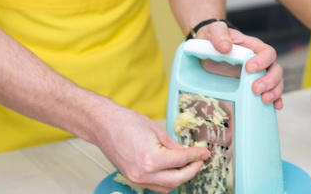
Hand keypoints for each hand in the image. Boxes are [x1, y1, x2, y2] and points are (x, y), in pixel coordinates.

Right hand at [91, 101, 208, 193]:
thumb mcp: (158, 130)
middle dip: (192, 170)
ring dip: (180, 178)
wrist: (105, 126)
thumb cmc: (127, 123)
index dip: (197, 156)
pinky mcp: (132, 180)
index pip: (182, 161)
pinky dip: (167, 180)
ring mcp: (136, 179)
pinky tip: (173, 169)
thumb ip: (174, 146)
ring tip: (188, 165)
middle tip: (200, 160)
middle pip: (177, 180)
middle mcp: (143, 174)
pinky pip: (155, 186)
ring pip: (166, 188)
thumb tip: (189, 154)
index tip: (205, 152)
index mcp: (151, 159)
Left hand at [195, 22, 284, 109]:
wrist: (208, 49)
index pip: (267, 52)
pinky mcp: (255, 85)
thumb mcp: (213, 31)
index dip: (262, 61)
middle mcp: (260, 60)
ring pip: (277, 82)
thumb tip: (225, 47)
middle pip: (276, 69)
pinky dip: (276, 100)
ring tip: (264, 100)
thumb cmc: (214, 38)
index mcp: (253, 46)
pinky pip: (270, 93)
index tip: (249, 68)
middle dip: (269, 80)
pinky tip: (275, 107)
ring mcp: (259, 74)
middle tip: (256, 89)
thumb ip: (219, 34)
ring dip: (274, 92)